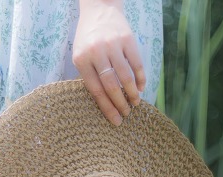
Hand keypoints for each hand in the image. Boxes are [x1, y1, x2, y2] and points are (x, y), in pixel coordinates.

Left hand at [73, 0, 147, 124]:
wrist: (99, 9)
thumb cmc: (88, 38)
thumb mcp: (80, 55)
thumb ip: (89, 75)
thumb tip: (103, 102)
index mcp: (82, 59)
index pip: (95, 90)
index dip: (106, 107)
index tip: (115, 120)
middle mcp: (97, 52)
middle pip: (111, 85)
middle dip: (120, 103)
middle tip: (126, 115)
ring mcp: (113, 45)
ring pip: (125, 75)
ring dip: (132, 93)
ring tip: (135, 104)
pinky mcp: (127, 39)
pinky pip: (136, 62)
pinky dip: (140, 77)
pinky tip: (141, 87)